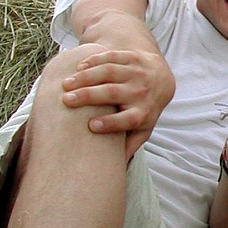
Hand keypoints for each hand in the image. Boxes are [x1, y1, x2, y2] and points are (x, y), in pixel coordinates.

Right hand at [60, 48, 174, 153]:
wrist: (161, 78)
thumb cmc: (144, 109)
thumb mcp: (142, 128)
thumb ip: (129, 145)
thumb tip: (115, 170)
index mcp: (143, 112)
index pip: (129, 119)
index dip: (111, 123)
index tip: (91, 126)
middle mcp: (142, 91)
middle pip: (114, 93)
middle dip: (90, 96)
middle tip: (66, 101)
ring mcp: (137, 72)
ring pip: (110, 72)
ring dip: (86, 76)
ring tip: (66, 83)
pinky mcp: (131, 57)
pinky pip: (112, 56)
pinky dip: (95, 60)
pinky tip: (79, 67)